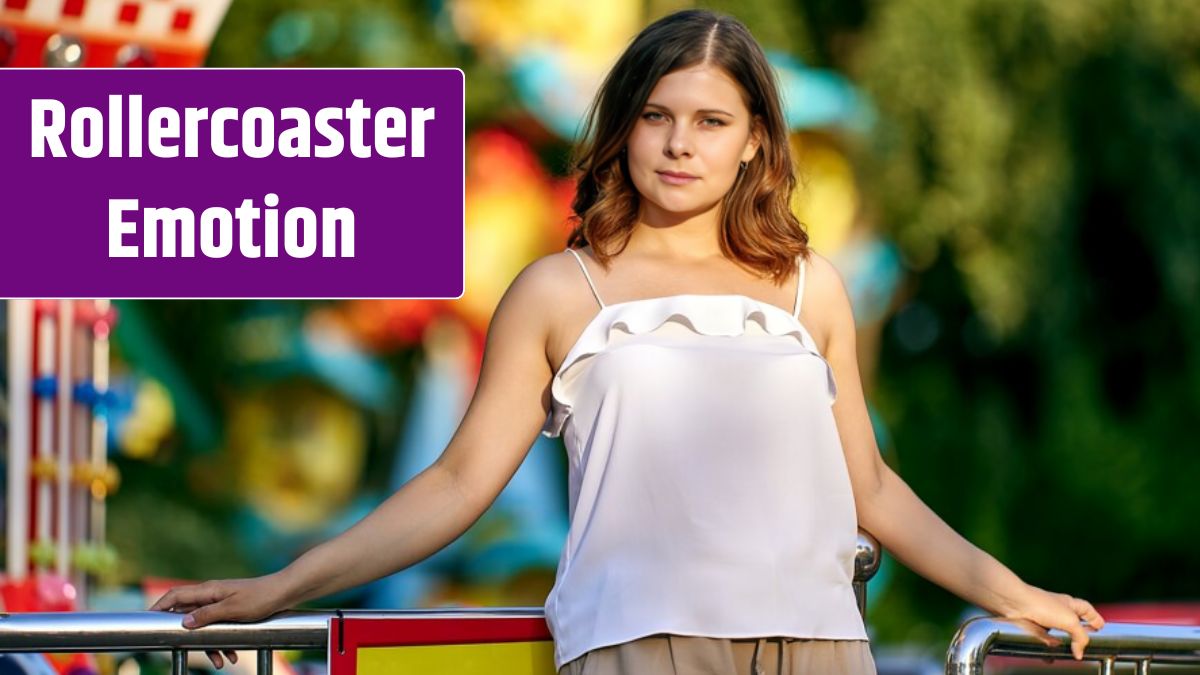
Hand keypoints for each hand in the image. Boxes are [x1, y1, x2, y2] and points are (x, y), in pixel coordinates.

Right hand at [149, 574, 291, 668]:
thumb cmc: (260, 597)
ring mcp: (221, 603)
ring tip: (220, 662)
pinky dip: (223, 642)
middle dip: (189, 638)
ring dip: (210, 645)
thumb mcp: (233, 609)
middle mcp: (211, 595)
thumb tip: (183, 622)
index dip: (159, 607)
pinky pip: (219, 628)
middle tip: (186, 652)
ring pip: (205, 627)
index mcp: (208, 591)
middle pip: (188, 617)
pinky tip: (232, 656)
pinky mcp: (231, 610)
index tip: (147, 621)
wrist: (285, 592)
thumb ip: (208, 615)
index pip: (175, 596)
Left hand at [1001, 585, 1105, 660]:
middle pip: (1073, 624)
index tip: (1101, 628)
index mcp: (1071, 604)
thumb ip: (1080, 637)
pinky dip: (1047, 648)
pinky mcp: (1034, 627)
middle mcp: (1059, 610)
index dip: (1095, 618)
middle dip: (1079, 636)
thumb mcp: (1071, 622)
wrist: (1015, 604)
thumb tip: (1080, 653)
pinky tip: (1050, 656)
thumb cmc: (1043, 605)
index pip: (1087, 610)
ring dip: (1063, 645)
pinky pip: (1043, 640)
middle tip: (1084, 647)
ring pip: (1058, 634)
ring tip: (1069, 655)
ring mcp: (1045, 619)